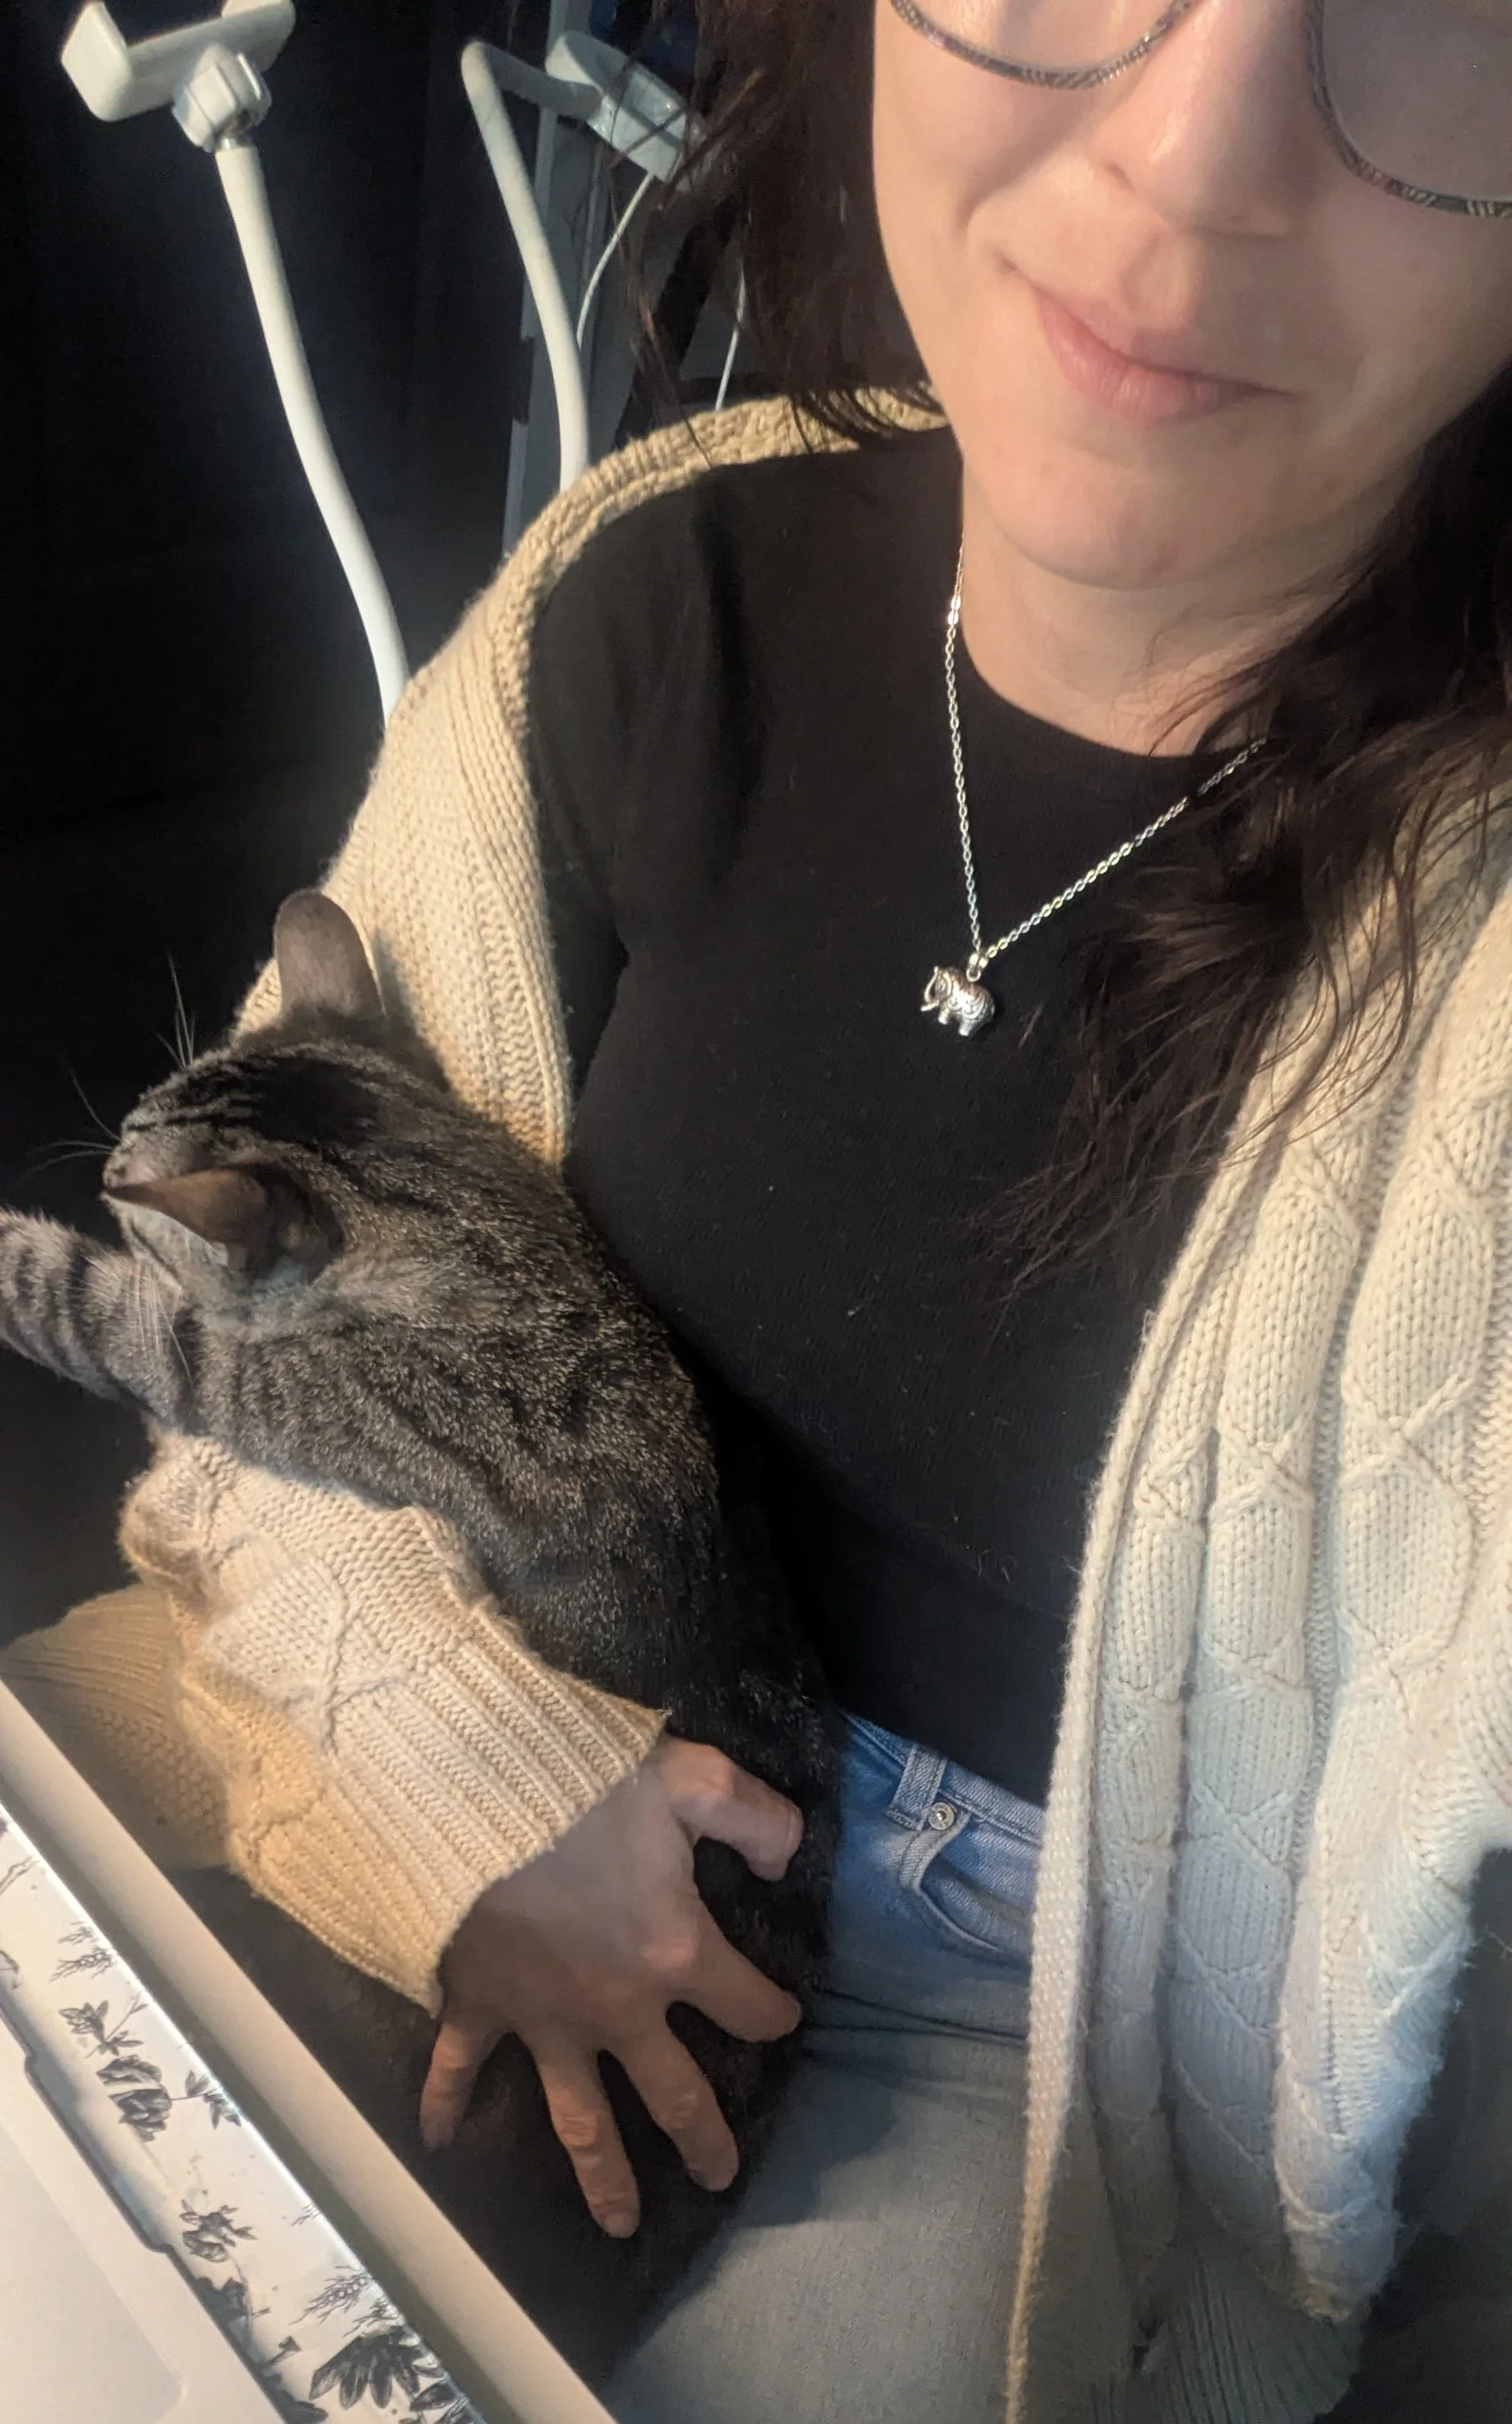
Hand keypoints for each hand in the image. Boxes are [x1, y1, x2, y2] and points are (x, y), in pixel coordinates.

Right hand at [418, 1736, 803, 2235]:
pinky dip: (444, 2106)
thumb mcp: (691, 1779)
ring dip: (602, 2176)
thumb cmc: (586, 1785)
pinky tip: (439, 2144)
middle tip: (718, 2179)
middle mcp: (618, 2009)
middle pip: (673, 2094)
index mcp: (676, 1954)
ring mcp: (545, 2019)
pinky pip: (459, 2067)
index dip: (773, 2013)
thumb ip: (753, 1814)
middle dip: (701, 2140)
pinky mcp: (480, 2005)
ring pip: (581, 2119)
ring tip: (622, 2226)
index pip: (746, 2003)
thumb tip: (790, 1854)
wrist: (474, 1797)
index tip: (784, 2018)